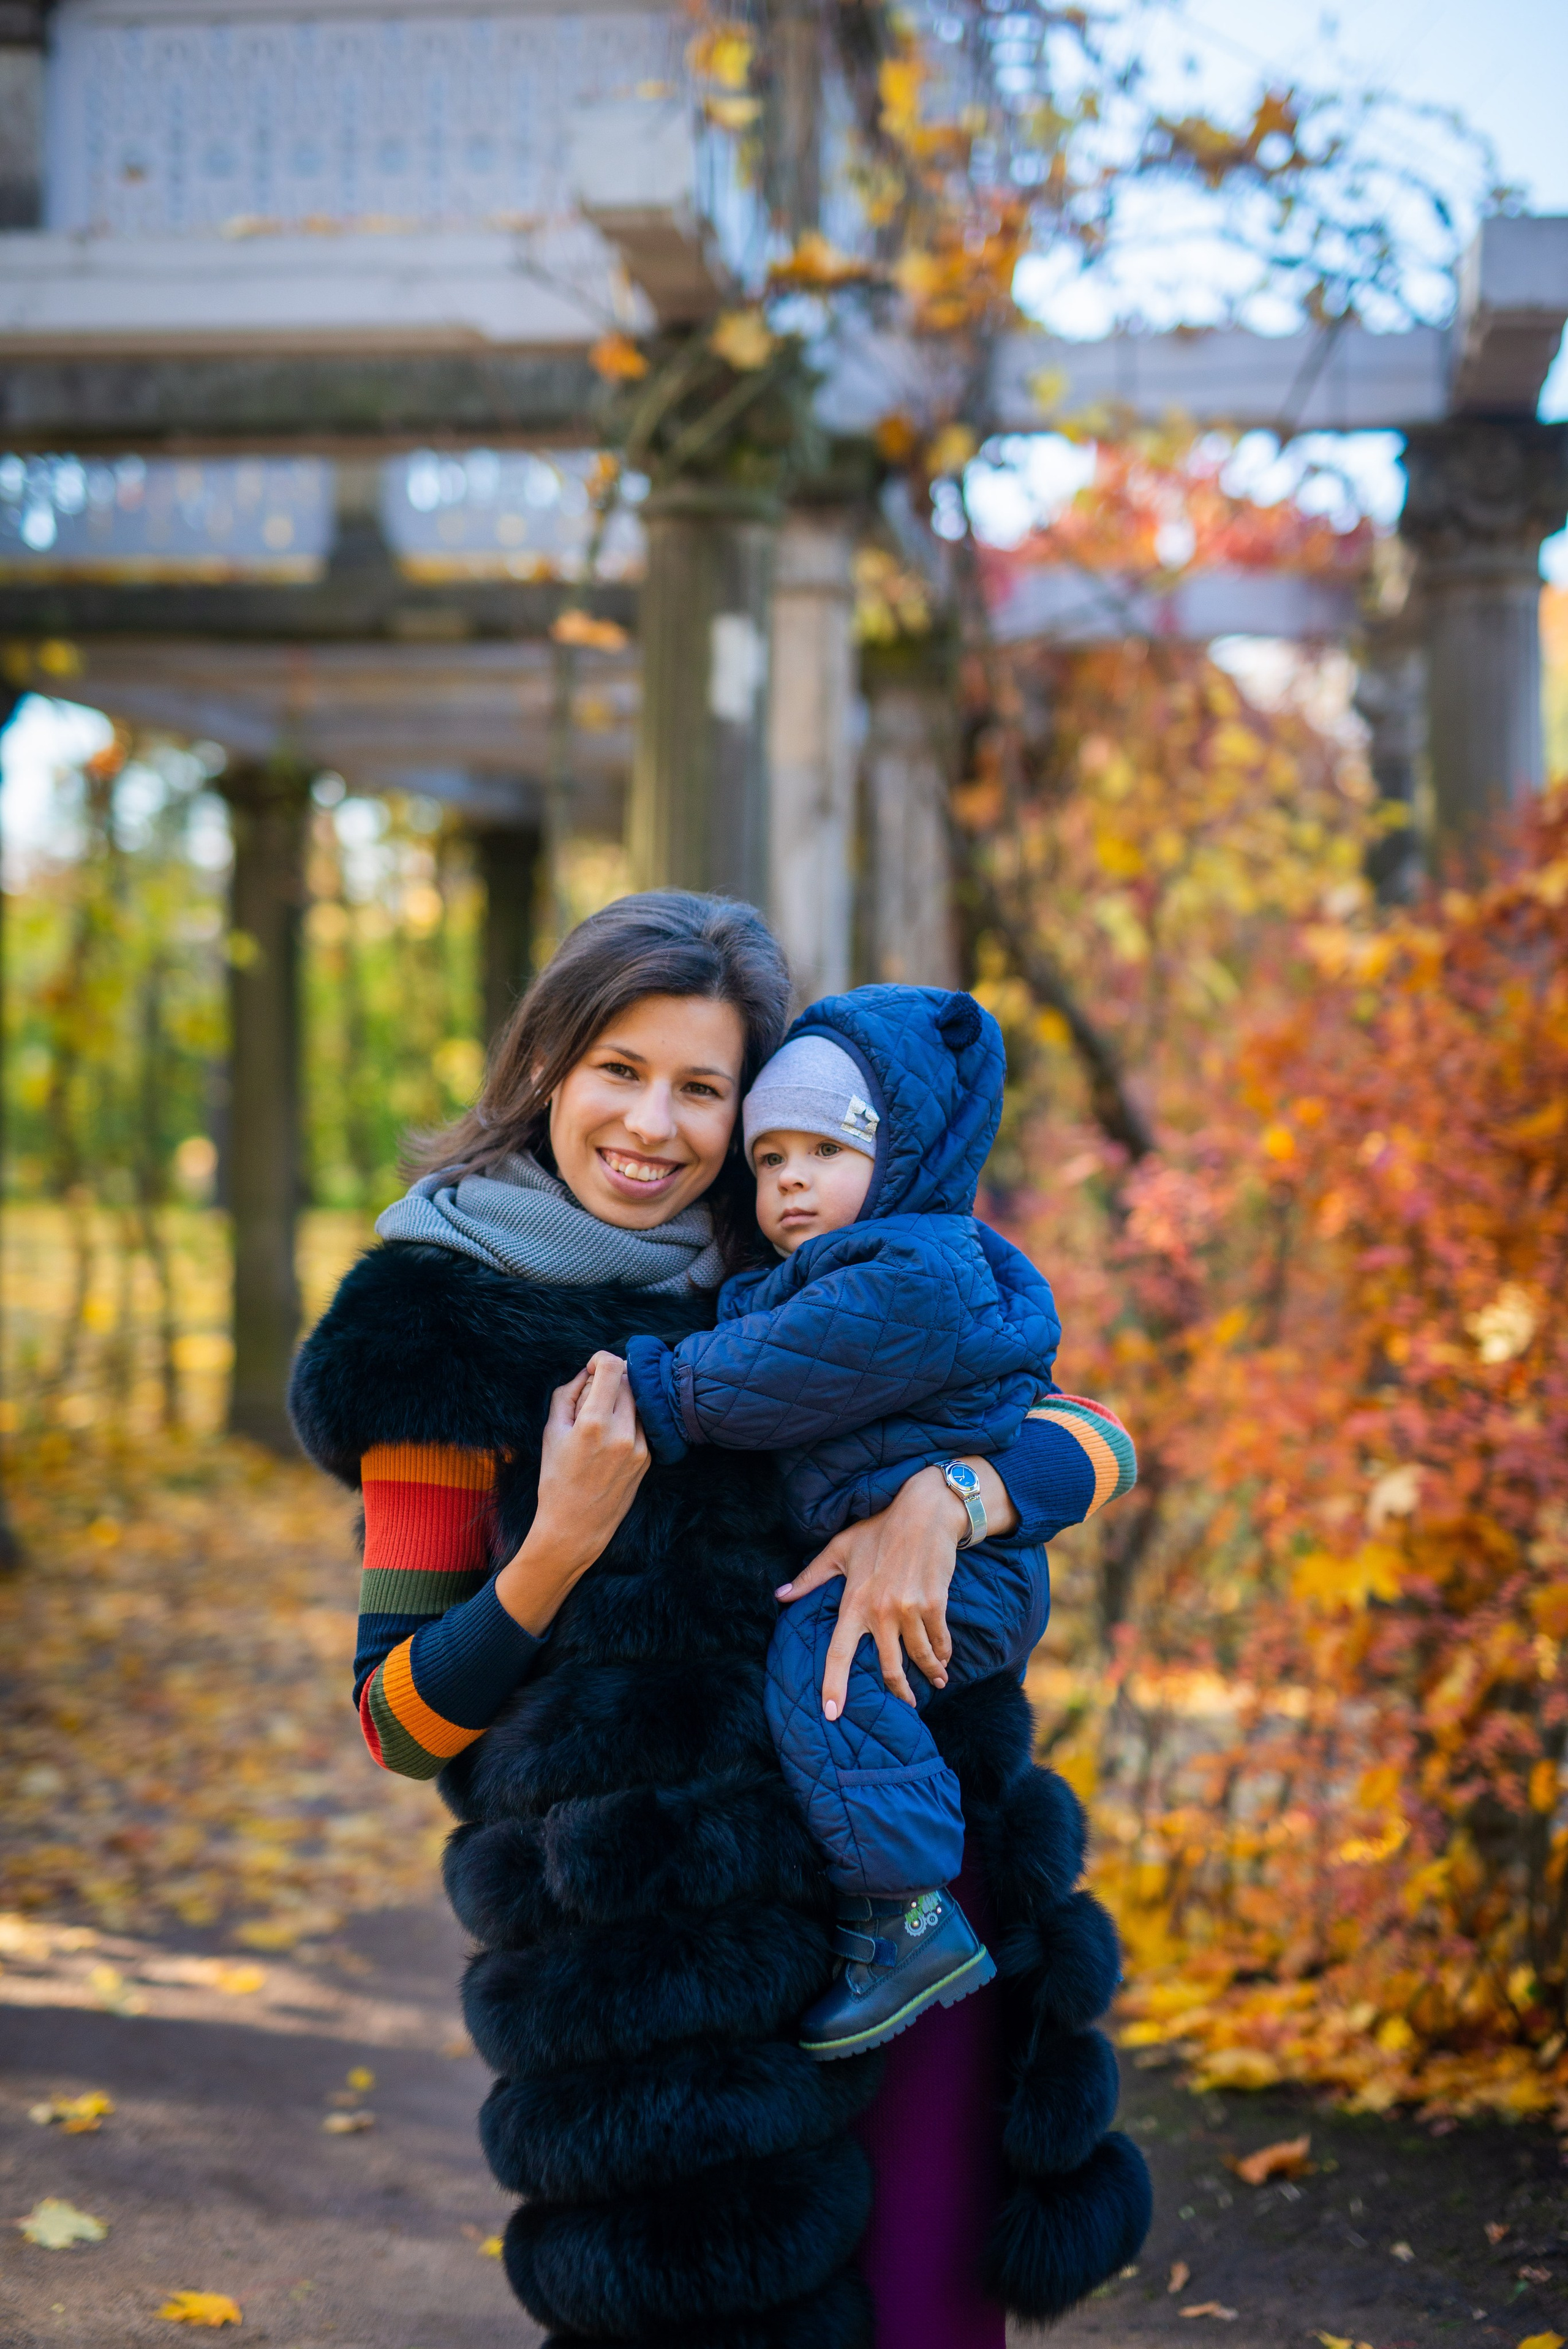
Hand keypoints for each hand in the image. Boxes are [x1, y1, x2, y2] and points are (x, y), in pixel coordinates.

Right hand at [495, 1352, 649, 1634]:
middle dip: (610, 1379)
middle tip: (591, 1397)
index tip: (593, 1367)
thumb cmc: (556, 1478)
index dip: (602, 1359)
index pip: (613, 1367)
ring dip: (622, 1399)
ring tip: (600, 1419)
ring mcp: (640, 1446)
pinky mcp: (649, 1457)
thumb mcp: (551, 1431)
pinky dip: (629, 1419)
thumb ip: (568, 1393)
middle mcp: (622, 1433)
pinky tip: (611, 1437)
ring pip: (639, 1400)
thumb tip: (589, 1371)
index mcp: (593, 1424)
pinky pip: (643, 1423)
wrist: (575, 1527)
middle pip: (628, 1380)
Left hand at [775, 1458, 1015, 1717]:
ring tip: (935, 1682)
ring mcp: (909, 1609)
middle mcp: (881, 1611)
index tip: (831, 1713)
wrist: (925, 1512)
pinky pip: (940, 1640)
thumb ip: (811, 1577)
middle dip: (900, 1693)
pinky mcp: (935, 1604)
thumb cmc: (880, 1528)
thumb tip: (780, 1595)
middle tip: (907, 1707)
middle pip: (889, 1668)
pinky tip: (945, 1660)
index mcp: (854, 1602)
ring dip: (929, 1674)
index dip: (834, 1685)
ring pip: (920, 1657)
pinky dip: (943, 1653)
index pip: (838, 1652)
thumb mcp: (840, 1549)